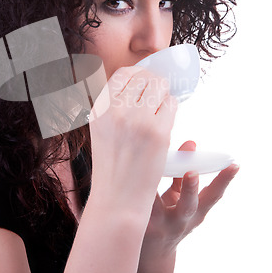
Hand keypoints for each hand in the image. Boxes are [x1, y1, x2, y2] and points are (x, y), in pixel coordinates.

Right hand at [88, 66, 177, 215]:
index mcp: (99, 109)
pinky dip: (171, 109)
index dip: (138, 74)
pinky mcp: (158, 132)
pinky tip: (165, 122)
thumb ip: (113, 105)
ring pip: (160, 86)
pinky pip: (172, 104)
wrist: (119, 199)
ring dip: (164, 95)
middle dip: (154, 83)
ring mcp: (137, 120)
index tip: (145, 82)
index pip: (123, 74)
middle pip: (144, 76)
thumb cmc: (113, 164)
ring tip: (159, 111)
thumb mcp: (101, 129)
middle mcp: (116, 111)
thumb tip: (137, 79)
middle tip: (157, 96)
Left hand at [138, 140, 238, 264]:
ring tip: (151, 172)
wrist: (150, 258)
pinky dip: (132, 193)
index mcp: (196, 212)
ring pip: (157, 208)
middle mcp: (181, 221)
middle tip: (193, 173)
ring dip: (153, 192)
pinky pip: (135, 208)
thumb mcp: (180, 200)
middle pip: (188, 206)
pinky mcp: (139, 228)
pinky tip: (124, 178)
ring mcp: (159, 226)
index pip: (214, 195)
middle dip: (190, 189)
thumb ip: (183, 173)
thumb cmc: (167, 217)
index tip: (234, 164)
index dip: (225, 180)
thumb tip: (190, 142)